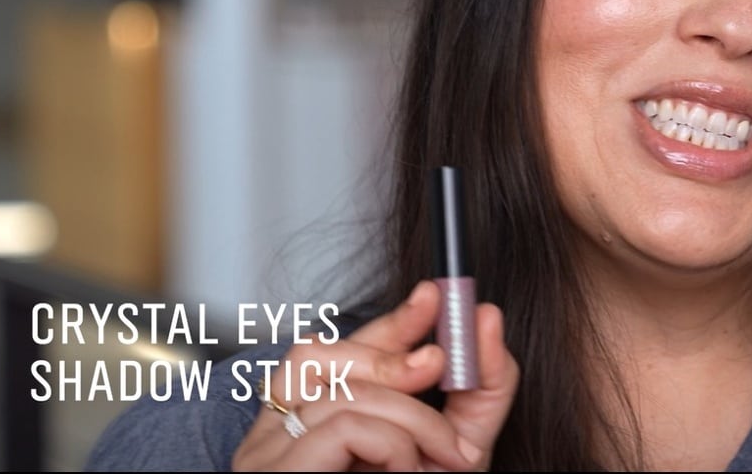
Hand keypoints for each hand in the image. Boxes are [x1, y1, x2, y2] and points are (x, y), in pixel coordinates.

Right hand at [232, 281, 518, 470]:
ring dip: (412, 420)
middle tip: (447, 376)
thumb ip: (475, 390)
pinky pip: (342, 427)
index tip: (438, 296)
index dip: (387, 318)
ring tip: (437, 462)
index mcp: (308, 422)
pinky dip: (392, 443)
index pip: (337, 347)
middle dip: (401, 361)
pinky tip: (407, 473)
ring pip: (343, 391)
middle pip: (329, 355)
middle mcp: (275, 434)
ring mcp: (266, 455)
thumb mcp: (450, 450)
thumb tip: (485, 316)